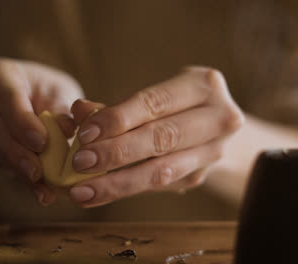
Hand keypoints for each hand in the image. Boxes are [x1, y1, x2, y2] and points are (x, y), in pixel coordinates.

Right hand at [0, 57, 82, 205]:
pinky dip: (22, 177)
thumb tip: (66, 130)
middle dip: (21, 154)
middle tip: (40, 173)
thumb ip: (62, 108)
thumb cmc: (47, 90)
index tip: (41, 142)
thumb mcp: (59, 91)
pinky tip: (41, 191)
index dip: (23, 122)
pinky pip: (0, 163)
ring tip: (45, 189)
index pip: (7, 99)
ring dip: (22, 171)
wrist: (31, 97)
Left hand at [68, 67, 244, 206]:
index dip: (118, 118)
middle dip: (116, 153)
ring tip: (83, 190)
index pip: (155, 103)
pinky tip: (100, 194)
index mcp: (203, 86)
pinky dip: (126, 190)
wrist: (212, 126)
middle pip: (162, 138)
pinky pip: (159, 186)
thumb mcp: (153, 95)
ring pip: (162, 172)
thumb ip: (117, 106)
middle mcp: (218, 118)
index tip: (85, 133)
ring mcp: (213, 151)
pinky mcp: (201, 177)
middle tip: (80, 163)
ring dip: (118, 183)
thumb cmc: (173, 104)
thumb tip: (79, 110)